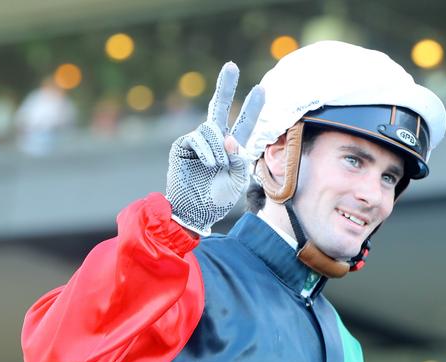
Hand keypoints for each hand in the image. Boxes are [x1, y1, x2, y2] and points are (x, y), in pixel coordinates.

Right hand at [166, 62, 264, 234]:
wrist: (195, 211)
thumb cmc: (218, 199)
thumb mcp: (238, 180)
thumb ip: (239, 159)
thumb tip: (229, 138)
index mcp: (231, 147)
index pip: (244, 123)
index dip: (253, 107)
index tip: (262, 89)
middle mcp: (215, 140)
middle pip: (219, 106)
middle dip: (226, 86)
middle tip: (232, 66)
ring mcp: (198, 142)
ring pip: (211, 128)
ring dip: (218, 147)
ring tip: (218, 165)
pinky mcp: (183, 146)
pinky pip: (197, 138)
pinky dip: (207, 150)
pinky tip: (208, 163)